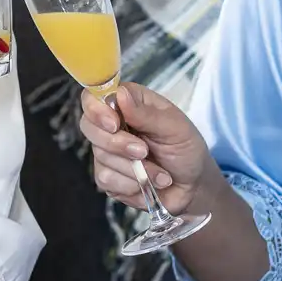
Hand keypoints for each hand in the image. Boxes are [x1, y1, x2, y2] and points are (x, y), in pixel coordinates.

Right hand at [80, 83, 217, 215]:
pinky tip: (148, 184)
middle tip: (144, 152)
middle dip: (117, 144)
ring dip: (134, 169)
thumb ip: (146, 113)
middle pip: (89, 126)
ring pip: (100, 156)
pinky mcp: (108, 176)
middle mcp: (113, 124)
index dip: (97, 109)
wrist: (192, 186)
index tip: (114, 124)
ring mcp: (107, 151)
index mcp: (128, 103)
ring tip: (160, 174)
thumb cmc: (186, 149)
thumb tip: (120, 93)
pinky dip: (131, 185)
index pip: (94, 96)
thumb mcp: (174, 128)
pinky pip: (106, 180)